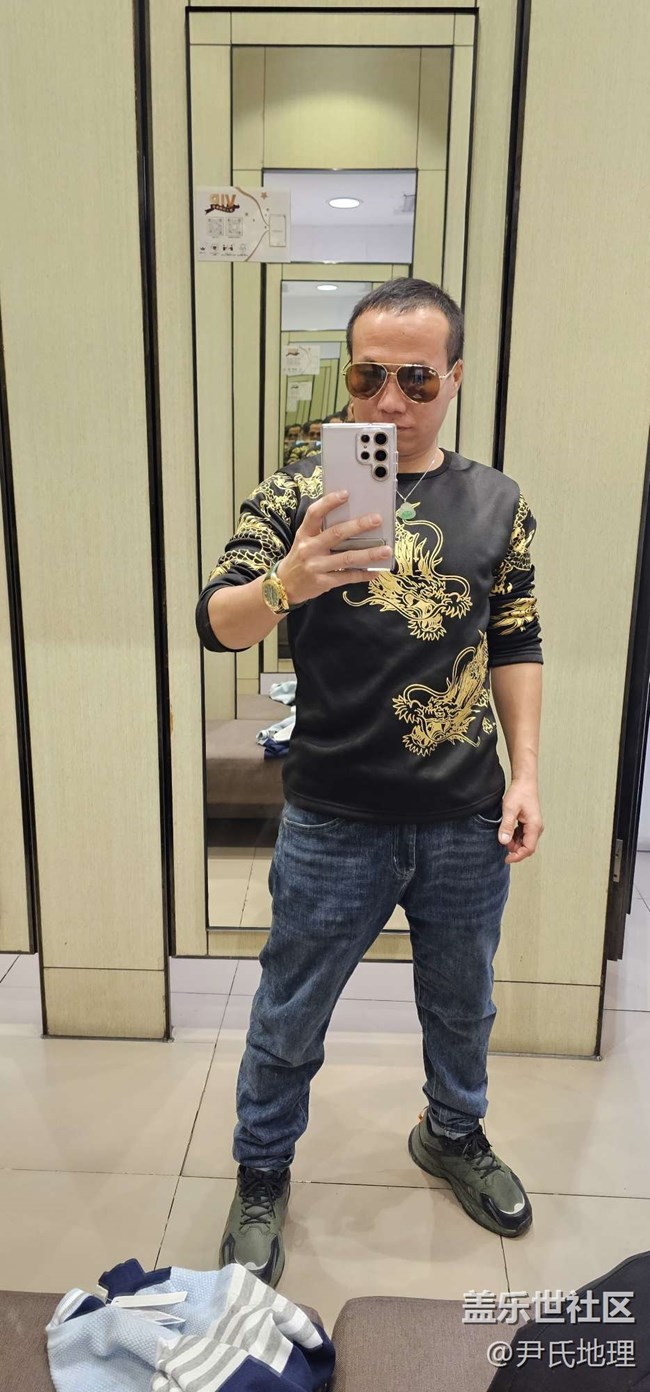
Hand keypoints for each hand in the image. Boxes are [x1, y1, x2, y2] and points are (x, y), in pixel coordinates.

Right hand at [277, 491, 391, 605]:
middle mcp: (309, 548)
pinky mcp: (323, 582)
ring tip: (386, 550)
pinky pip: (347, 577)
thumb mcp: (304, 540)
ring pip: (347, 558)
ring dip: (369, 554)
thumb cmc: (300, 558)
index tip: (346, 493)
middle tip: (377, 519)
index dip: (329, 502)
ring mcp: (316, 566)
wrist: (284, 586)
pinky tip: (376, 571)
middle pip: (336, 534)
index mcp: (304, 534)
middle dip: (359, 526)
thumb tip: (351, 518)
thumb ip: (321, 530)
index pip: (315, 514)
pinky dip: (363, 574)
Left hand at [498, 777, 543, 864]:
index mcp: (534, 826)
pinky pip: (523, 836)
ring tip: (503, 833)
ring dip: (514, 842)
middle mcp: (537, 828)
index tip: (506, 858)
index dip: (517, 856)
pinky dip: (514, 837)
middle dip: (514, 849)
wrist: (524, 782)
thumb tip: (504, 842)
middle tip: (502, 841)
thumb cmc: (519, 793)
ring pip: (524, 842)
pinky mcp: (530, 823)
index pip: (528, 849)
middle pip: (527, 847)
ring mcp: (534, 826)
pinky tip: (507, 830)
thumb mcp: (509, 809)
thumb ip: (507, 826)